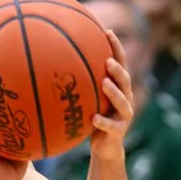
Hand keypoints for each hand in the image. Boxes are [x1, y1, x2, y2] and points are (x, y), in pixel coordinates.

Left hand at [89, 32, 134, 161]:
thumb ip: (81, 82)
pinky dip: (103, 122)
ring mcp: (124, 116)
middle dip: (118, 70)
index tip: (107, 31)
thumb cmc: (93, 118)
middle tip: (107, 60)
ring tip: (104, 83)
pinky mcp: (119, 132)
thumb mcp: (88, 99)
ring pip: (123, 102)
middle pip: (125, 81)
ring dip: (114, 92)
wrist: (106, 148)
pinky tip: (93, 118)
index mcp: (119, 88)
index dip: (116, 48)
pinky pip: (112, 126)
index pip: (121, 64)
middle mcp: (125, 99)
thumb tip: (54, 60)